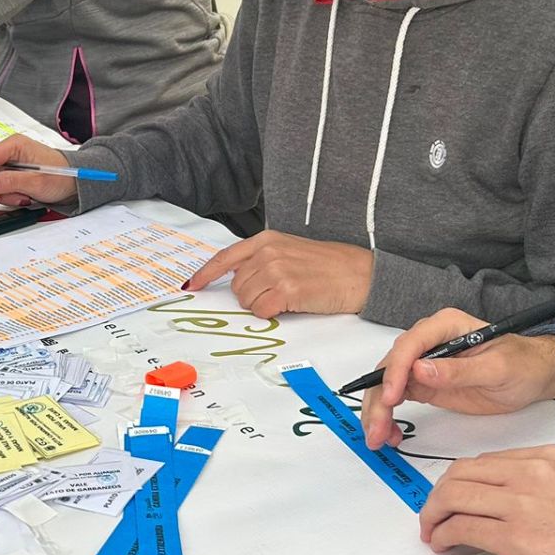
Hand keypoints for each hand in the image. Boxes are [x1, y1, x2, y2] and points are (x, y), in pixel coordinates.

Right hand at [0, 135, 75, 207]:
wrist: (75, 183)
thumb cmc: (62, 177)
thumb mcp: (36, 182)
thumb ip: (10, 182)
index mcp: (14, 144)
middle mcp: (10, 151)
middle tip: (15, 196)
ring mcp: (11, 163)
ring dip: (5, 194)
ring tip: (24, 196)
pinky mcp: (12, 174)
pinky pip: (0, 187)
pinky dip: (9, 195)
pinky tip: (23, 195)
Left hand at [182, 230, 373, 318]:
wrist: (361, 274)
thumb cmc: (329, 266)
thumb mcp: (291, 251)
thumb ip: (263, 260)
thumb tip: (239, 280)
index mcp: (267, 240)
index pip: (225, 257)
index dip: (206, 274)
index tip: (193, 286)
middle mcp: (268, 252)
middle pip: (236, 286)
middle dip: (251, 296)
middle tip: (278, 294)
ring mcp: (277, 270)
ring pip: (247, 300)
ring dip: (263, 306)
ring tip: (288, 297)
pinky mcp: (287, 289)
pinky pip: (261, 311)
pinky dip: (272, 314)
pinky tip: (291, 305)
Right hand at [359, 307, 554, 449]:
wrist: (536, 376)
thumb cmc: (524, 363)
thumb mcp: (497, 368)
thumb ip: (459, 370)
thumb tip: (420, 370)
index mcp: (445, 327)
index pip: (409, 345)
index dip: (395, 371)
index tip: (391, 398)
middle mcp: (428, 343)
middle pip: (390, 367)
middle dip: (379, 399)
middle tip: (376, 429)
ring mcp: (424, 365)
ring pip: (387, 386)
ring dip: (378, 412)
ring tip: (379, 438)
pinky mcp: (425, 385)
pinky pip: (397, 399)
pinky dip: (389, 417)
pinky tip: (391, 434)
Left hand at [419, 445, 554, 554]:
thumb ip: (544, 489)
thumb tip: (508, 505)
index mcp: (551, 458)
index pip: (487, 462)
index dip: (462, 481)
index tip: (454, 497)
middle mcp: (533, 472)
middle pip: (461, 473)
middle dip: (439, 495)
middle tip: (433, 515)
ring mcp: (522, 502)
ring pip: (453, 497)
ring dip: (434, 516)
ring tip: (433, 533)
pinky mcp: (514, 536)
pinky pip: (461, 528)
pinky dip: (444, 536)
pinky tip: (444, 545)